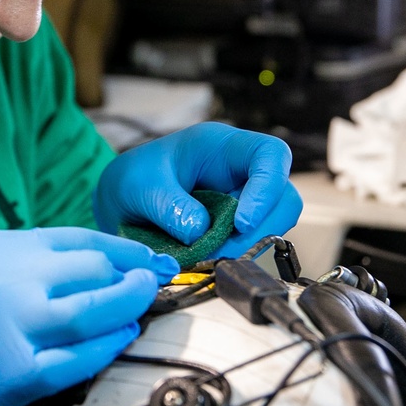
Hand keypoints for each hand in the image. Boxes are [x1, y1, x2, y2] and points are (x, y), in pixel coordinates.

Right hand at [0, 227, 176, 405]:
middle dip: (133, 276)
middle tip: (153, 283)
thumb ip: (24, 265)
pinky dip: (108, 347)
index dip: (122, 249)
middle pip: (92, 270)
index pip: (76, 238)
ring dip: (130, 307)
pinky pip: (80, 359)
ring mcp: (8, 327)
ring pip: (95, 310)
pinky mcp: (14, 376)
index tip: (148, 258)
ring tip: (143, 308)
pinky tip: (120, 340)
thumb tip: (97, 268)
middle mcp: (0, 280)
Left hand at [94, 122, 301, 257]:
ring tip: (208, 258)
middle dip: (260, 229)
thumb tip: (199, 230)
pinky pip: (253, 243)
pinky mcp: (237, 227)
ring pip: (273, 225)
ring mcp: (242, 199)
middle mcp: (240, 171)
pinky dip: (235, 256)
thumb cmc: (132, 179)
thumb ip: (167, 205)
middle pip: (283, 196)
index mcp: (220, 145)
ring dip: (248, 247)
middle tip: (222, 253)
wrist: (121, 200)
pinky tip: (208, 260)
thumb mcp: (138, 186)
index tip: (241, 223)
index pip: (269, 155)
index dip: (267, 188)